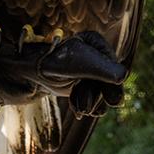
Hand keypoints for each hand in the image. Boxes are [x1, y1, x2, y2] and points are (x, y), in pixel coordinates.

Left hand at [0, 31, 126, 117]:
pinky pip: (92, 99)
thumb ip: (103, 69)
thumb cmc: (54, 62)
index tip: (113, 101)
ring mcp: (88, 70)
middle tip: (93, 110)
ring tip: (79, 110)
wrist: (30, 71)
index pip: (115, 68)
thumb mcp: (81, 63)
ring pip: (100, 93)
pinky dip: (86, 106)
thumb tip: (123, 77)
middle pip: (109, 82)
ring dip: (91, 104)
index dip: (113, 86)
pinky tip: (77, 109)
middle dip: (100, 98)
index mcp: (96, 43)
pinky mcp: (80, 83)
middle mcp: (94, 55)